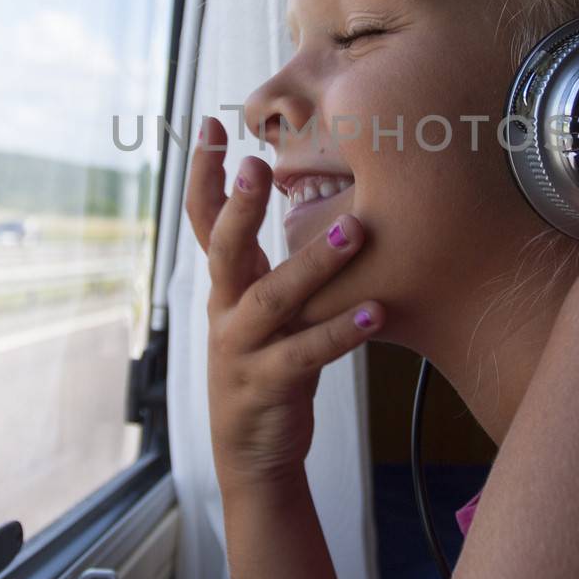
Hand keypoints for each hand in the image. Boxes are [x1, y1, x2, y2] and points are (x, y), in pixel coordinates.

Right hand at [186, 116, 382, 489]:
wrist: (254, 453)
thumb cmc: (272, 363)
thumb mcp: (269, 306)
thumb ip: (280, 260)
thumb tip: (320, 198)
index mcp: (227, 285)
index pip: (204, 219)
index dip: (204, 174)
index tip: (212, 125)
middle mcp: (226, 310)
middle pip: (224, 249)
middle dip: (239, 206)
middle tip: (258, 164)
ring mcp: (241, 349)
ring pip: (271, 300)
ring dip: (313, 263)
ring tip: (354, 229)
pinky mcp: (266, 386)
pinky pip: (304, 355)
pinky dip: (338, 332)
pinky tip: (374, 313)